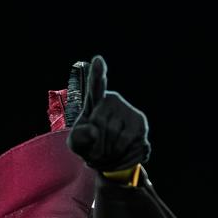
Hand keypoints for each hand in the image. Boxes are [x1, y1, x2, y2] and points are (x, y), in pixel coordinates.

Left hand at [66, 54, 150, 172]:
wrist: (110, 157)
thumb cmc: (89, 145)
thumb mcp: (76, 144)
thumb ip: (78, 137)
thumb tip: (94, 131)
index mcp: (96, 101)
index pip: (96, 86)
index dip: (97, 74)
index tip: (98, 60)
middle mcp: (114, 102)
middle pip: (101, 124)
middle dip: (96, 145)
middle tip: (95, 152)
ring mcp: (130, 113)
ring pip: (115, 137)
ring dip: (107, 154)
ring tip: (106, 154)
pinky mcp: (141, 126)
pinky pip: (128, 146)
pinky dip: (119, 157)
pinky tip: (117, 155)